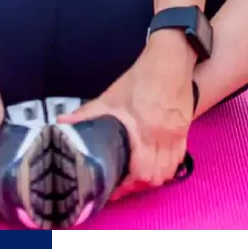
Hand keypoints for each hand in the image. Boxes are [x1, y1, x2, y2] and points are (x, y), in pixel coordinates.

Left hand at [59, 32, 196, 201]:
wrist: (170, 61)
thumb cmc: (140, 78)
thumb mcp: (111, 96)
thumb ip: (87, 114)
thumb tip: (62, 123)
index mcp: (144, 129)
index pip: (140, 171)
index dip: (125, 185)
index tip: (112, 187)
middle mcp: (163, 136)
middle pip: (154, 177)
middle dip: (137, 185)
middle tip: (121, 183)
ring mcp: (177, 135)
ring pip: (168, 172)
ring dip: (152, 178)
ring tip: (136, 176)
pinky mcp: (185, 131)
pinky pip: (178, 160)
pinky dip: (166, 167)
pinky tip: (154, 164)